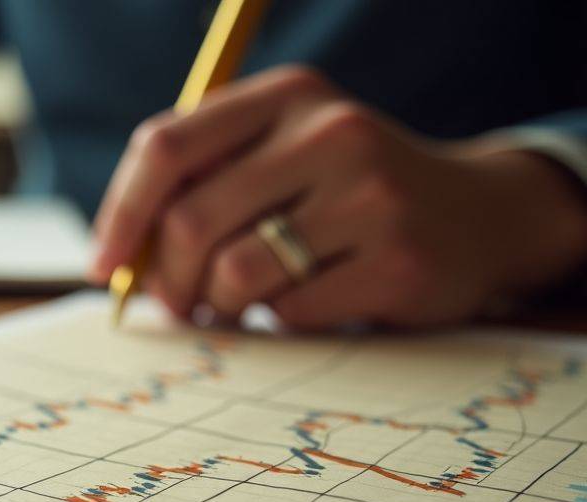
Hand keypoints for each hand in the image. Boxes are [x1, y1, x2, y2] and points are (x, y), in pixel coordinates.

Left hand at [91, 66, 586, 328]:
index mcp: (288, 96)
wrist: (482, 216)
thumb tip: (120, 259)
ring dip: (223, 306)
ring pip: (237, 274)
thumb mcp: (284, 155)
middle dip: (168, 281)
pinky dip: (280, 322)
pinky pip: (290, 313)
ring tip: (243, 304)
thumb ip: (207, 184)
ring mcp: (370, 197)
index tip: (104, 267)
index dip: (121, 215)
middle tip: (177, 306)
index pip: (166, 147)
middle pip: (192, 222)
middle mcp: (331, 133)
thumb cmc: (348, 194)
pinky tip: (308, 303)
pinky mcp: (396, 262)